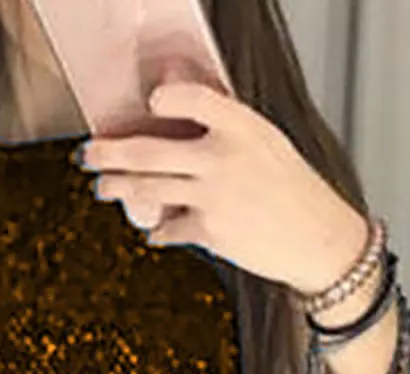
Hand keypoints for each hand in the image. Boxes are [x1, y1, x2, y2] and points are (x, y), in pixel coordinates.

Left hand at [78, 77, 369, 295]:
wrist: (320, 240)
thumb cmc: (294, 191)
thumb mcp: (267, 143)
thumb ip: (225, 126)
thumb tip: (175, 107)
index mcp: (242, 126)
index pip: (192, 98)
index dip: (165, 99)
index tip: (148, 104)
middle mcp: (224, 157)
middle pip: (149, 150)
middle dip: (110, 153)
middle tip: (89, 154)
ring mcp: (214, 196)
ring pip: (148, 189)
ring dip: (118, 188)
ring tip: (103, 187)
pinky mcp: (210, 232)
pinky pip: (169, 228)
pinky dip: (159, 231)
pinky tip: (154, 231)